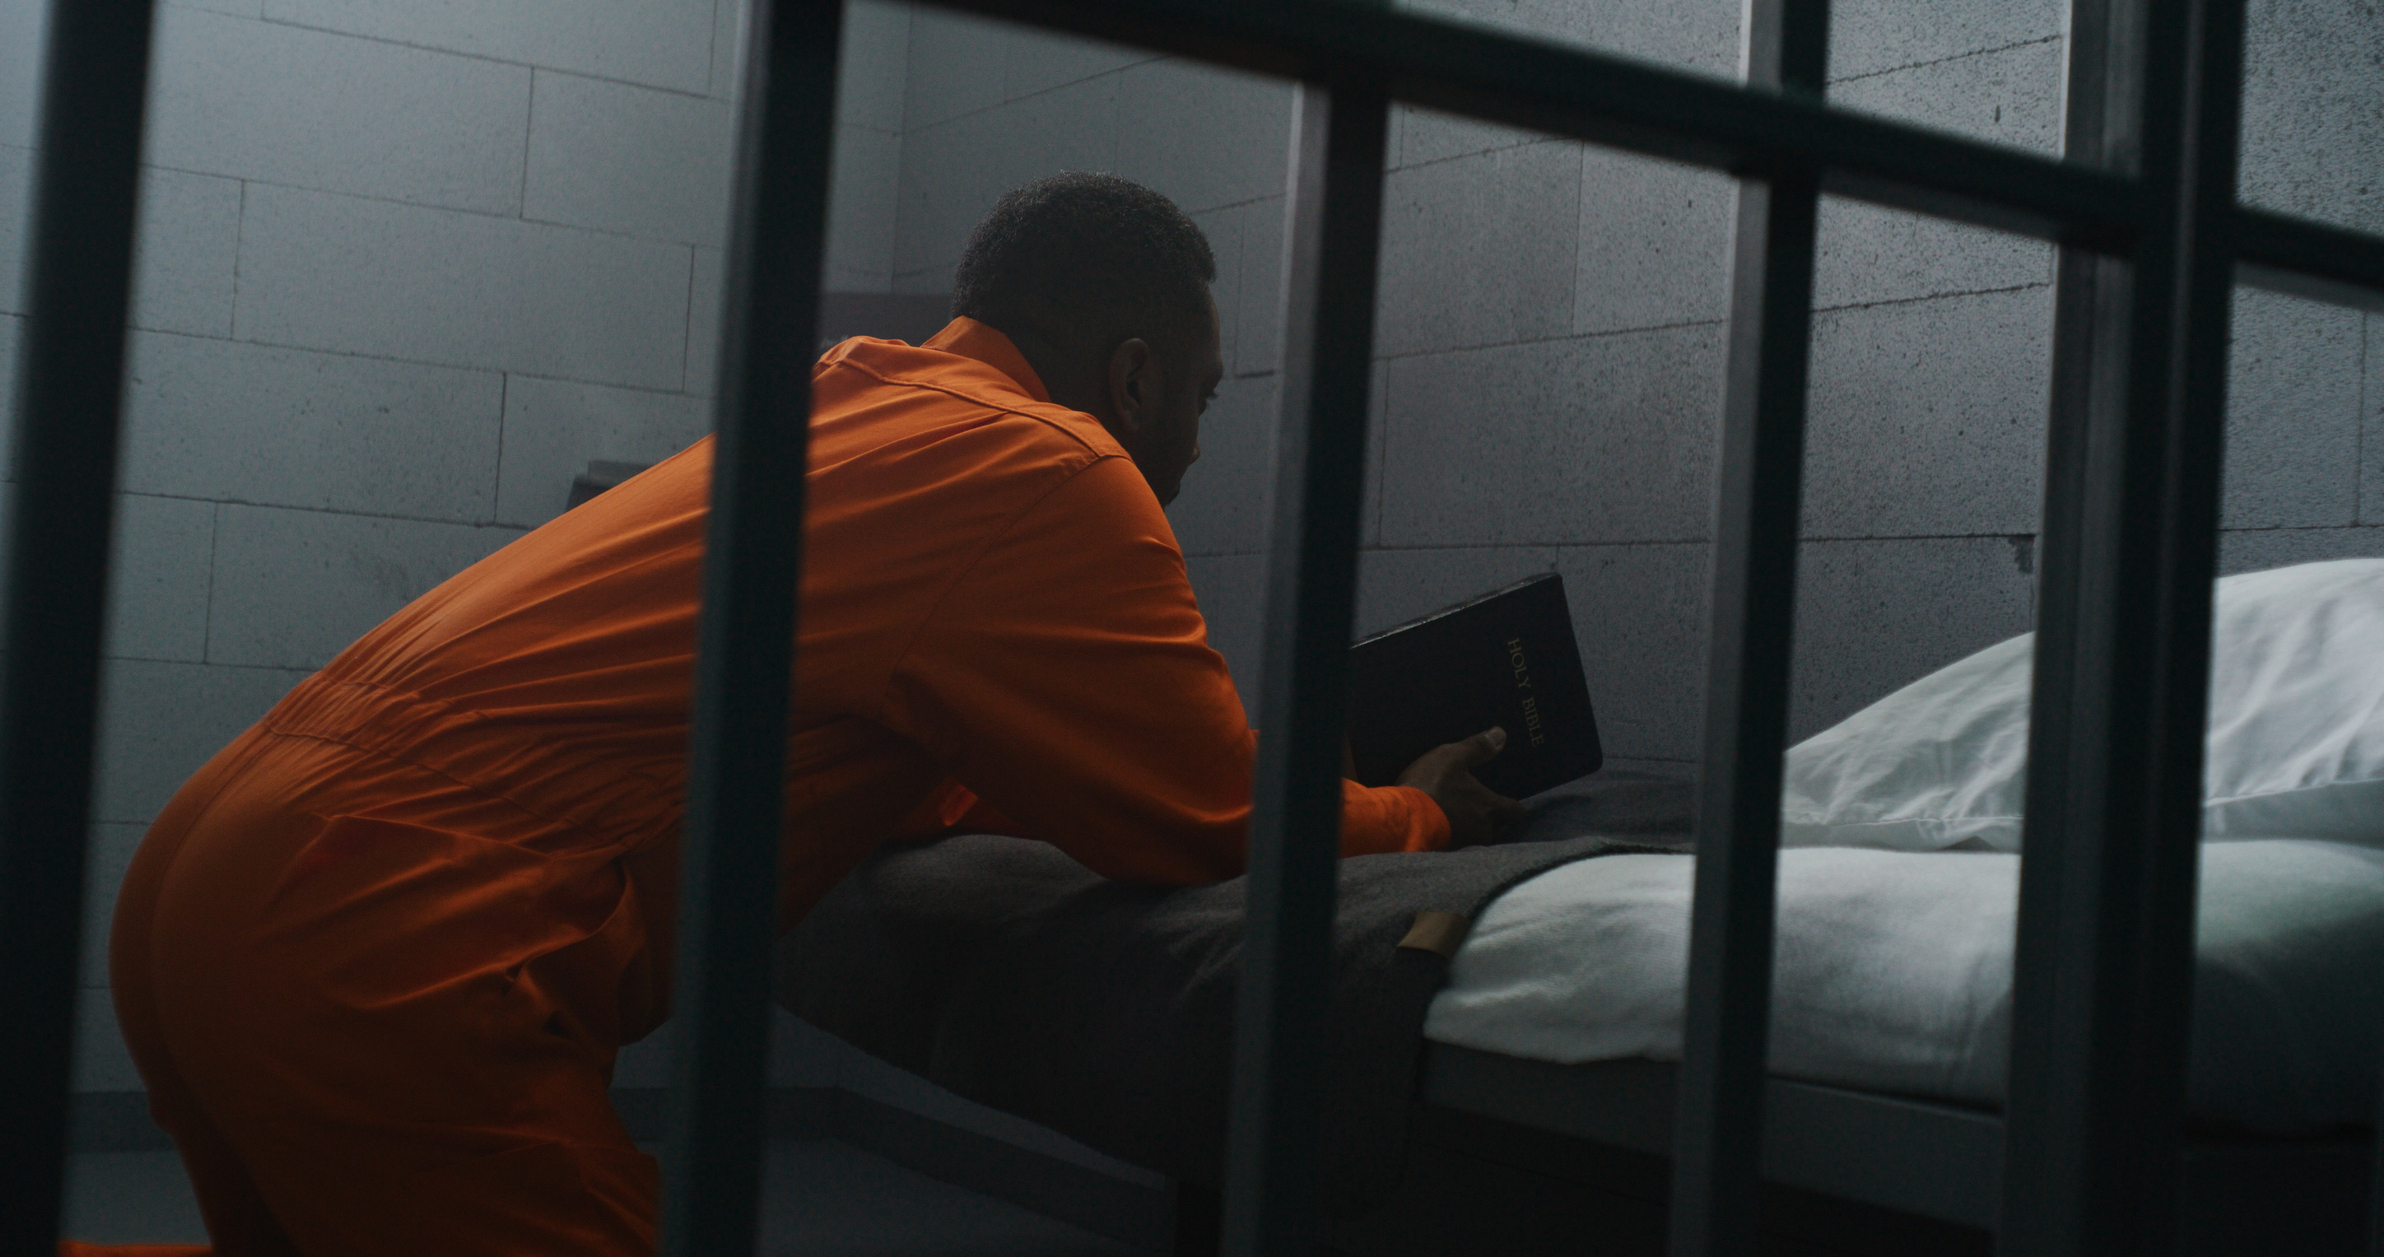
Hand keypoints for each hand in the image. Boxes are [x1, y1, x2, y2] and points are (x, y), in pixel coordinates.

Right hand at [1396, 727, 1528, 848]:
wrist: (1403, 820)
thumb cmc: (1432, 786)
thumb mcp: (1452, 758)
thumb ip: (1477, 747)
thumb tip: (1501, 734)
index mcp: (1489, 807)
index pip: (1515, 812)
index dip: (1514, 807)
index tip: (1510, 803)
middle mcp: (1482, 831)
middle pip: (1496, 828)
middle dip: (1489, 821)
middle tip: (1478, 810)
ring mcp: (1464, 845)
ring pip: (1475, 840)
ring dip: (1468, 831)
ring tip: (1455, 821)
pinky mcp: (1445, 854)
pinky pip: (1455, 848)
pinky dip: (1450, 839)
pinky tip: (1440, 830)